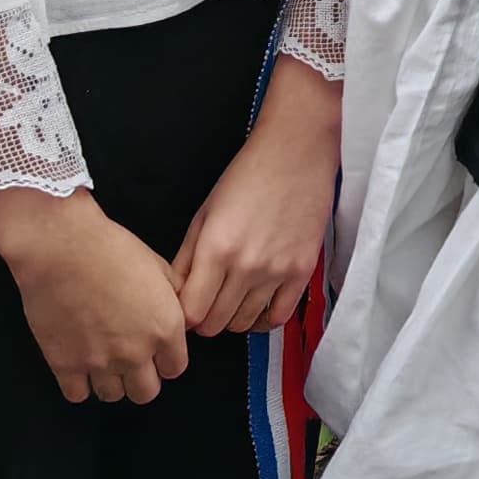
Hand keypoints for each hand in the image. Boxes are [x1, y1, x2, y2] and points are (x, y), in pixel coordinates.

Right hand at [0, 186, 190, 403]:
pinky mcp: (63, 365)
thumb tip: (182, 317)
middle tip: (132, 362)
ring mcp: (99, 362)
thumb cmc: (114, 250)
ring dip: (112, 382)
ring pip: (113, 397)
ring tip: (105, 362)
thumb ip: (176, 299)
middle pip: (147, 392)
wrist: (63, 249)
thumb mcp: (161, 269)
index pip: (175, 368)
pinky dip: (80, 385)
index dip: (167, 360)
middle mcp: (136, 352)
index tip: (157, 352)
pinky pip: (77, 395)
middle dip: (143, 378)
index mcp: (166, 328)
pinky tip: (80, 367)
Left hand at [171, 62, 337, 334]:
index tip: (187, 306)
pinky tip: (256, 306)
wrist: (296, 154)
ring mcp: (278, 270)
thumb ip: (185, 259)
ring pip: (245, 324)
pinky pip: (279, 316)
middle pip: (216, 324)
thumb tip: (175, 295)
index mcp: (215, 249)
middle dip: (205, 320)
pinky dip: (263, 319)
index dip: (183, 317)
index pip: (191, 313)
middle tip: (208, 304)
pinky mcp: (302, 270)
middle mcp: (246, 266)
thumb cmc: (245, 178)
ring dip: (232, 318)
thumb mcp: (203, 215)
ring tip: (232, 301)